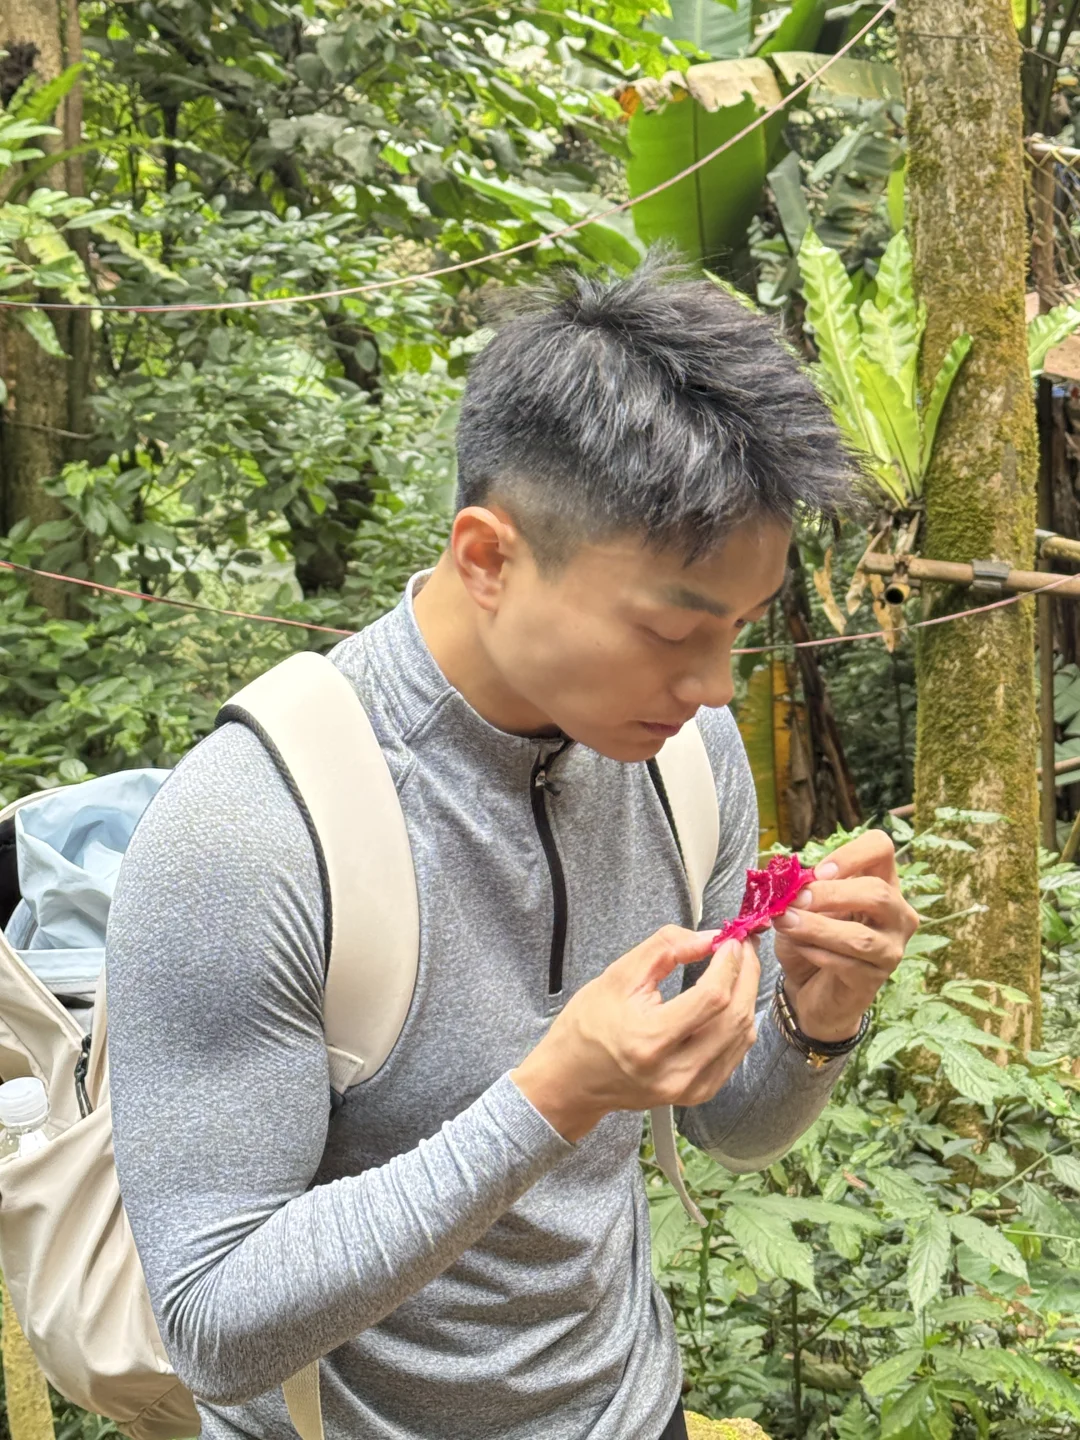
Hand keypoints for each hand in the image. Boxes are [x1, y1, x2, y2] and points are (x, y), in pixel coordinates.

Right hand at [512, 926, 760, 1142]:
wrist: (572, 1081)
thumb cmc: (587, 1027)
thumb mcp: (617, 976)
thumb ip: (664, 950)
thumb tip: (708, 938)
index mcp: (650, 1040)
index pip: (712, 998)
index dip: (729, 964)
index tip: (730, 939)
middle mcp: (675, 1071)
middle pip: (734, 1018)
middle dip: (746, 974)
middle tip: (743, 946)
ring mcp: (689, 1088)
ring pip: (741, 1036)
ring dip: (747, 996)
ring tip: (740, 966)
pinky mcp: (697, 1093)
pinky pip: (734, 1054)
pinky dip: (739, 1021)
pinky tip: (732, 999)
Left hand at [771, 830, 918, 1042]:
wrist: (809, 986)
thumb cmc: (810, 936)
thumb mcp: (804, 906)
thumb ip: (803, 891)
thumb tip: (792, 885)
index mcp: (881, 881)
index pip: (880, 848)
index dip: (850, 854)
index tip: (817, 871)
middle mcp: (897, 913)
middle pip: (878, 893)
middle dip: (831, 894)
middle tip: (796, 899)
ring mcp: (891, 949)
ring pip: (861, 937)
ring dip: (817, 928)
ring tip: (785, 922)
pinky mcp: (875, 979)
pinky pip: (848, 964)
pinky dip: (817, 953)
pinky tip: (798, 948)